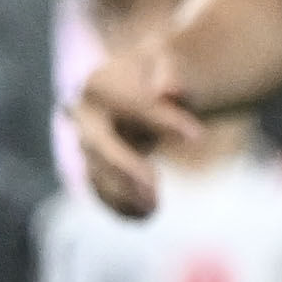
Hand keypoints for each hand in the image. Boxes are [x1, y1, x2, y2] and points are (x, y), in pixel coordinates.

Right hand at [66, 43, 195, 216]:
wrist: (145, 87)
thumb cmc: (164, 74)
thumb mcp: (175, 66)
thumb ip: (176, 74)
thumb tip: (171, 91)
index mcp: (99, 83)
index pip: (128, 103)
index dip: (160, 119)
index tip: (198, 136)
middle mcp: (82, 114)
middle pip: (97, 144)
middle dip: (124, 167)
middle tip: (155, 188)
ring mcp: (85, 143)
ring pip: (96, 172)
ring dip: (122, 193)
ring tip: (154, 208)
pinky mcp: (94, 167)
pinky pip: (101, 191)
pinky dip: (118, 206)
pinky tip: (143, 216)